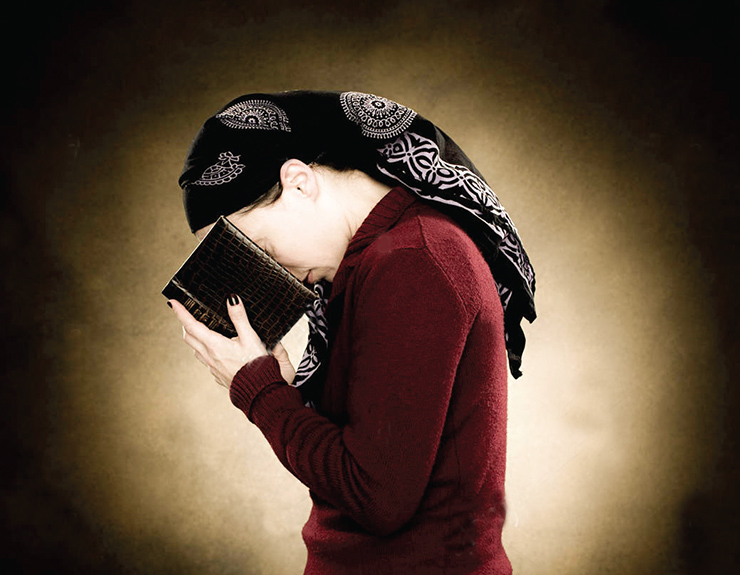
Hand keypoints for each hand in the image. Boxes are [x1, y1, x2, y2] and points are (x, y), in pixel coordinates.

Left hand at [169, 295, 292, 387]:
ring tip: (198, 330)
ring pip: (195, 349)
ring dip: (193, 338)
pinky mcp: (217, 374)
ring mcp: (212, 367)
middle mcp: (209, 356)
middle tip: (185, 314)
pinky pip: (205, 360)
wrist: (260, 391)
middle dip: (184, 324)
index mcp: (215, 345)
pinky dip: (203, 350)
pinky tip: (213, 349)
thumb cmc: (257, 365)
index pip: (192, 325)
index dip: (181, 312)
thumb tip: (232, 299)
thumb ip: (240, 318)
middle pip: (188, 337)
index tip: (173, 302)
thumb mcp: (251, 338)